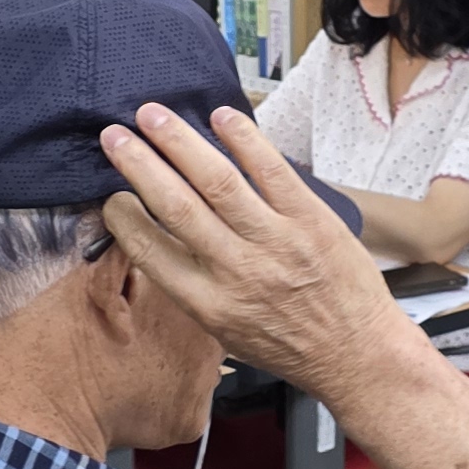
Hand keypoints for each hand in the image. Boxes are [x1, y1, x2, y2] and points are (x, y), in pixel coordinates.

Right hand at [98, 103, 426, 398]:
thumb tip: (157, 237)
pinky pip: (272, 171)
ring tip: (152, 114)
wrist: (358, 354)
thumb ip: (193, 286)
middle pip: (175, 205)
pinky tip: (221, 116)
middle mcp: (237, 270)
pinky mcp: (311, 219)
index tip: (110, 192)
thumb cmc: (290, 344)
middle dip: (138, 164)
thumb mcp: (227, 331)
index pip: (150, 250)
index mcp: (208, 303)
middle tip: (114, 134)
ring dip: (179, 141)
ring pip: (217, 180)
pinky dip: (244, 139)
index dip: (123, 216)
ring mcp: (276, 242)